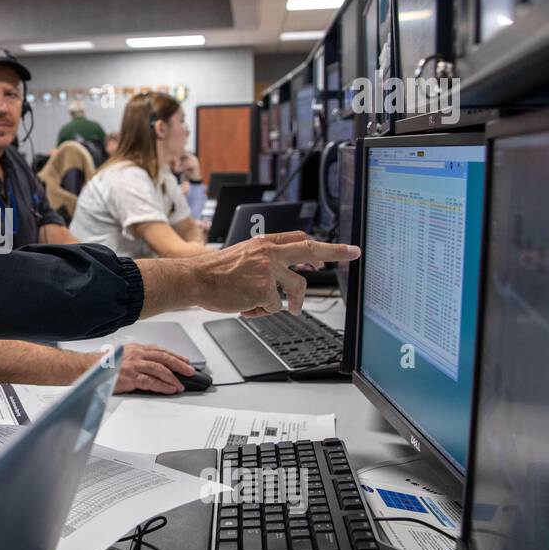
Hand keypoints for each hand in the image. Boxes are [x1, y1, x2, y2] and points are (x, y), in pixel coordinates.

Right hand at [112, 343, 197, 394]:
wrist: (87, 369)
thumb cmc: (104, 365)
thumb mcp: (123, 356)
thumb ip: (138, 359)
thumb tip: (154, 367)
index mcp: (135, 348)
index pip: (160, 350)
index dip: (175, 355)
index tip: (185, 361)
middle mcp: (136, 354)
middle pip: (163, 358)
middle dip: (179, 365)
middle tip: (190, 371)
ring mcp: (133, 365)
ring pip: (159, 369)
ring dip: (173, 377)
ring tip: (181, 384)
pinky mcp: (130, 377)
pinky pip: (150, 382)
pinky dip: (162, 386)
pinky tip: (169, 389)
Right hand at [190, 231, 358, 316]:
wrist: (195, 279)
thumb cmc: (214, 271)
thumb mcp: (242, 254)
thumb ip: (265, 259)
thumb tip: (284, 274)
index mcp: (264, 243)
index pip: (299, 239)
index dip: (319, 247)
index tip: (337, 249)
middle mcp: (269, 253)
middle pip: (311, 250)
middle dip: (336, 251)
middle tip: (353, 252)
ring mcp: (268, 271)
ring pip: (296, 289)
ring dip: (294, 302)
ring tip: (284, 308)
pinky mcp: (264, 290)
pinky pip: (275, 307)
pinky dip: (262, 311)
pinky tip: (247, 306)